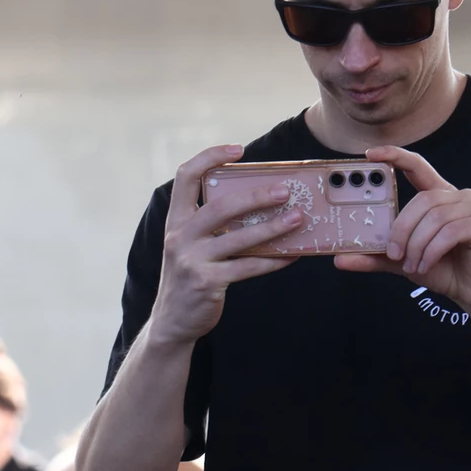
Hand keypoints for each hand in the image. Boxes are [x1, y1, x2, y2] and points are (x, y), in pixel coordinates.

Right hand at [151, 145, 301, 345]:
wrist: (172, 321)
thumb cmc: (190, 274)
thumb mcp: (190, 243)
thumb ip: (210, 222)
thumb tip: (258, 199)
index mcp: (176, 220)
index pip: (185, 176)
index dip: (209, 156)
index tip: (238, 149)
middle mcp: (180, 236)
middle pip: (221, 206)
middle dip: (256, 195)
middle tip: (285, 190)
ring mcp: (192, 260)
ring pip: (239, 237)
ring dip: (273, 227)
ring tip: (298, 218)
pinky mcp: (208, 283)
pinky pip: (249, 267)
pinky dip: (274, 260)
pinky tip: (293, 255)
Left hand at [334, 147, 470, 327]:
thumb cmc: (440, 269)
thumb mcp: (401, 261)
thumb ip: (375, 256)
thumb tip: (340, 259)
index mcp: (437, 196)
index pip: (417, 166)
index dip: (395, 155)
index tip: (370, 154)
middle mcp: (456, 196)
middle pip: (422, 199)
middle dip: (403, 228)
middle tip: (393, 253)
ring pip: (435, 217)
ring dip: (418, 245)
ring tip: (411, 265)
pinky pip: (451, 232)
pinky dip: (432, 251)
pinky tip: (425, 265)